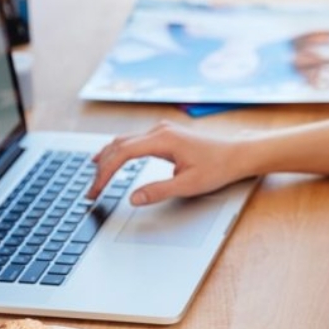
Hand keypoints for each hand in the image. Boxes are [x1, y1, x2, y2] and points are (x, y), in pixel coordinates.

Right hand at [87, 121, 252, 204]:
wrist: (238, 154)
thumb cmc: (218, 168)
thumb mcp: (188, 185)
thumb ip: (158, 191)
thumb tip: (133, 198)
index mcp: (163, 139)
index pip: (122, 153)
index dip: (104, 173)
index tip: (95, 192)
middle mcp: (159, 130)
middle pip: (118, 145)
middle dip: (101, 168)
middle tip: (91, 192)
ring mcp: (161, 130)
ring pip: (123, 141)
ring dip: (107, 158)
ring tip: (94, 179)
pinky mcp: (164, 134)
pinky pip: (133, 140)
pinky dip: (118, 152)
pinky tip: (110, 159)